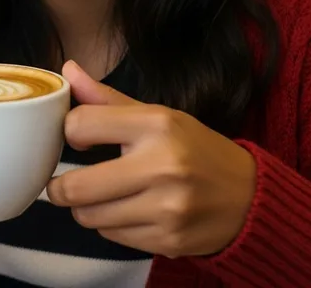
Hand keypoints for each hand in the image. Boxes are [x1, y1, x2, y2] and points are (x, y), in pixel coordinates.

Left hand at [46, 60, 255, 258]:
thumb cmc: (194, 148)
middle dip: (60, 187)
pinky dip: (110, 226)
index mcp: (155, 125)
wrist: (250, 197)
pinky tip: (125, 211)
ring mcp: (166, 208)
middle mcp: (161, 166)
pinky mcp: (169, 241)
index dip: (69, 132)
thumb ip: (106, 97)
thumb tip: (68, 70)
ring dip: (85, 208)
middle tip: (61, 184)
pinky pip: (113, 236)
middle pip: (76, 186)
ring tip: (98, 196)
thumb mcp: (156, 114)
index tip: (75, 137)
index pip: (81, 125)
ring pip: (90, 217)